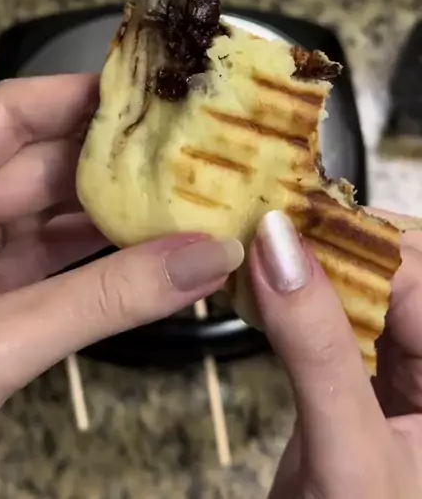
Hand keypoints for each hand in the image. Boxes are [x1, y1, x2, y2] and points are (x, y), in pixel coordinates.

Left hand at [0, 76, 242, 475]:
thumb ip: (103, 301)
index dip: (76, 97)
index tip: (148, 95)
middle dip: (112, 162)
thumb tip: (206, 258)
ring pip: (48, 217)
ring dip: (112, 214)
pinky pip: (48, 266)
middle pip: (38, 164)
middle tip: (189, 151)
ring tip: (185, 198)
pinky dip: (97, 263)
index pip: (5, 115)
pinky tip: (150, 253)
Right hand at [250, 208, 421, 498]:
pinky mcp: (377, 378)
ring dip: (311, 268)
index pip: (418, 268)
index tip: (286, 210)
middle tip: (264, 223)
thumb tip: (278, 243)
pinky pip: (343, 319)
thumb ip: (315, 344)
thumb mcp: (348, 452)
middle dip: (330, 243)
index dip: (354, 233)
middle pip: (394, 267)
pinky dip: (303, 302)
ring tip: (258, 248)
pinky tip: (267, 290)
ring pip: (365, 287)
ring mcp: (415, 369)